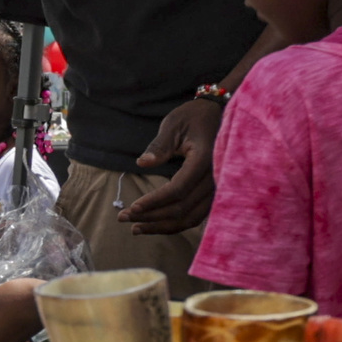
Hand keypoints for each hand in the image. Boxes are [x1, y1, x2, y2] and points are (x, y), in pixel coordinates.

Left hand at [122, 95, 224, 233]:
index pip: (178, 189)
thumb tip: (142, 164)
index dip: (154, 201)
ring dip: (162, 226)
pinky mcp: (214, 193)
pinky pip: (197, 215)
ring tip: (135, 228)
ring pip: (190, 217)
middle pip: (182, 208)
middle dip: (151, 216)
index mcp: (204, 160)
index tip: (132, 207)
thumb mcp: (173, 125)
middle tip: (123, 218)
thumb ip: (159, 146)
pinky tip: (156, 225)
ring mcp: (217, 188)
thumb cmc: (193, 117)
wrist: (218, 113)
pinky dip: (176, 223)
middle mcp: (214, 178)